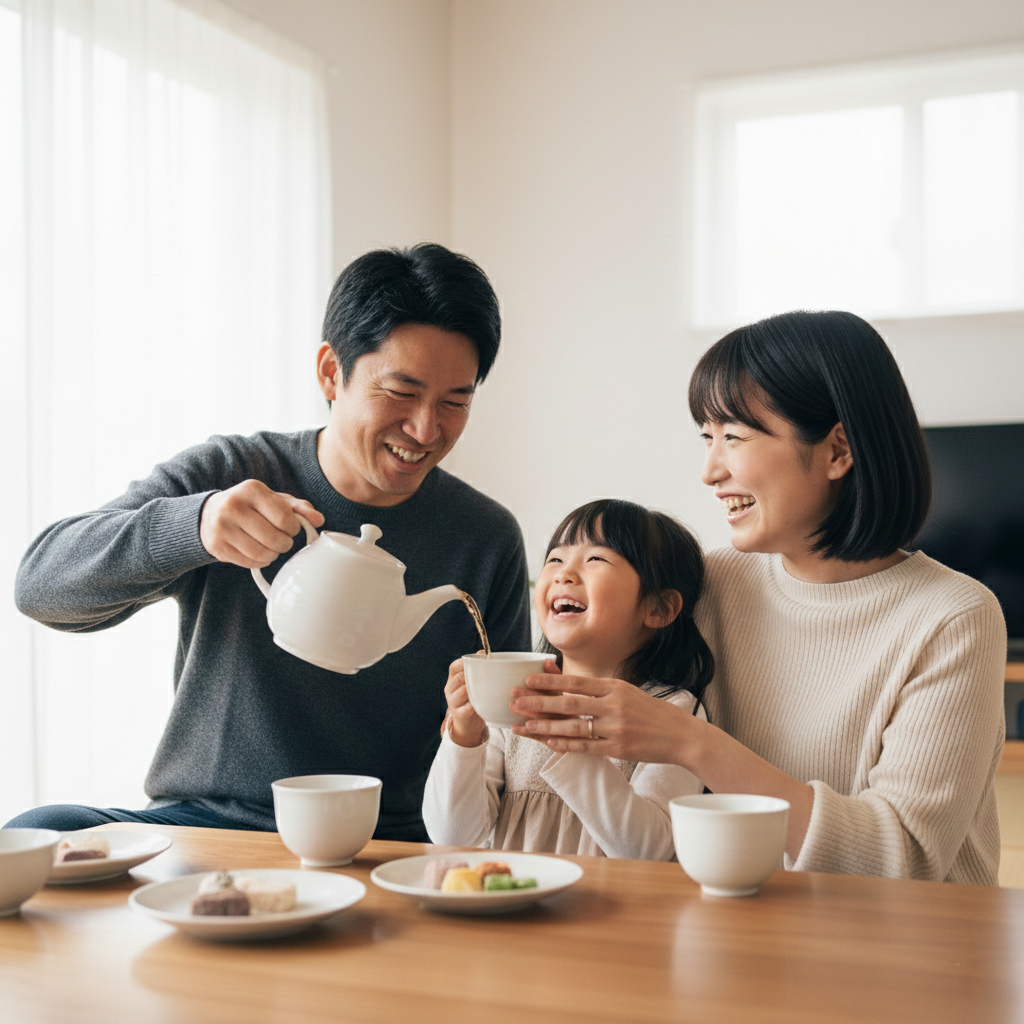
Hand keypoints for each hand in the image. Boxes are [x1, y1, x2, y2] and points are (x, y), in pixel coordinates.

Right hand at [199, 479, 323, 568]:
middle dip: (285, 543)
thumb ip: (300, 508)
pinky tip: (259, 552)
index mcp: (251, 490)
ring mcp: (222, 528)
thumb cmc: (251, 506)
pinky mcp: (217, 547)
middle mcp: (233, 507)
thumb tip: (319, 520)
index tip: (291, 527)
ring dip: (274, 554)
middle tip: (283, 540)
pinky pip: (250, 563)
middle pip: (274, 539)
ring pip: (262, 554)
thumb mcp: (275, 500)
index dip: (293, 528)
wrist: (210, 514)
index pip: (284, 518)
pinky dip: (260, 561)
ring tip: (271, 546)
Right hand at [442, 655, 486, 747]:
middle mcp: (449, 689)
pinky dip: (477, 704)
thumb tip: (482, 651)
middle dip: (473, 675)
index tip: (480, 660)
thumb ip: (475, 669)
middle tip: (488, 675)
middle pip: (459, 677)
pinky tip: (485, 703)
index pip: (454, 666)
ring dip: (476, 689)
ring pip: (463, 691)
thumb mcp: (471, 684)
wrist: (467, 724)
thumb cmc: (471, 699)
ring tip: (488, 688)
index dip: (465, 662)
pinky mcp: (459, 714)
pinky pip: (469, 707)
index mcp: (452, 679)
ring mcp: (453, 702)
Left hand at [509, 673, 693, 763]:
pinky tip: (548, 741)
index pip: (576, 682)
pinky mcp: (618, 748)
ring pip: (573, 726)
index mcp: (615, 687)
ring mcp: (616, 727)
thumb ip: (600, 690)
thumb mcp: (628, 692)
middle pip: (569, 702)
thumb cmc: (650, 712)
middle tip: (515, 700)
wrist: (680, 735)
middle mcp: (614, 704)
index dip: (550, 681)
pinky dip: (565, 744)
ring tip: (523, 724)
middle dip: (539, 702)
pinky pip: (586, 747)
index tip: (527, 679)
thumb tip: (569, 683)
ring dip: (545, 725)